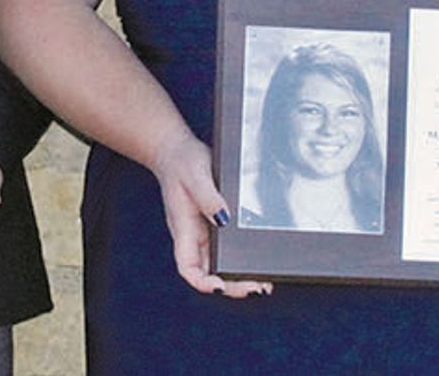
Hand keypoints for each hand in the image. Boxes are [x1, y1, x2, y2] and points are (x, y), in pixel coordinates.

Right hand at [151, 129, 271, 298]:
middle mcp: (193, 236)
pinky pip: (226, 249)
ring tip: (262, 282)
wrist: (176, 151)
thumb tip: (224, 219)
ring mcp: (203, 233)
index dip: (203, 283)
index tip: (221, 286)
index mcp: (183, 229)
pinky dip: (241, 260)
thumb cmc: (181, 162)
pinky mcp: (214, 225)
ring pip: (219, 265)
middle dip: (231, 286)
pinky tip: (256, 262)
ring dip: (238, 277)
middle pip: (208, 274)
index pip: (188, 268)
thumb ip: (208, 197)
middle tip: (256, 287)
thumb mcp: (195, 175)